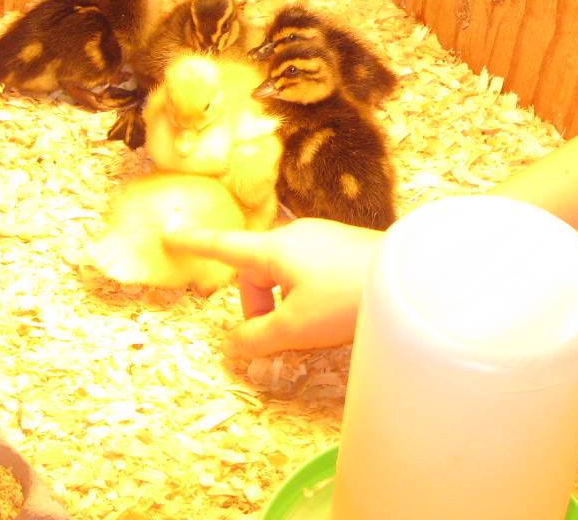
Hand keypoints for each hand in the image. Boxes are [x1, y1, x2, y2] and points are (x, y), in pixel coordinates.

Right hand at [162, 219, 382, 358]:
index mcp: (274, 248)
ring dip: (284, 302)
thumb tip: (233, 345)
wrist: (407, 278)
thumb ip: (256, 338)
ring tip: (312, 325)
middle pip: (256, 270)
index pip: (224, 246)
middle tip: (279, 335)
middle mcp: (295, 235)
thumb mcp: (294, 328)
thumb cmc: (346, 299)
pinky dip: (306, 294)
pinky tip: (331, 312)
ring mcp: (321, 236)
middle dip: (258, 304)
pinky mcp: (342, 245)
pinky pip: (308, 271)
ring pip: (284, 274)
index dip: (195, 244)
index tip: (170, 233)